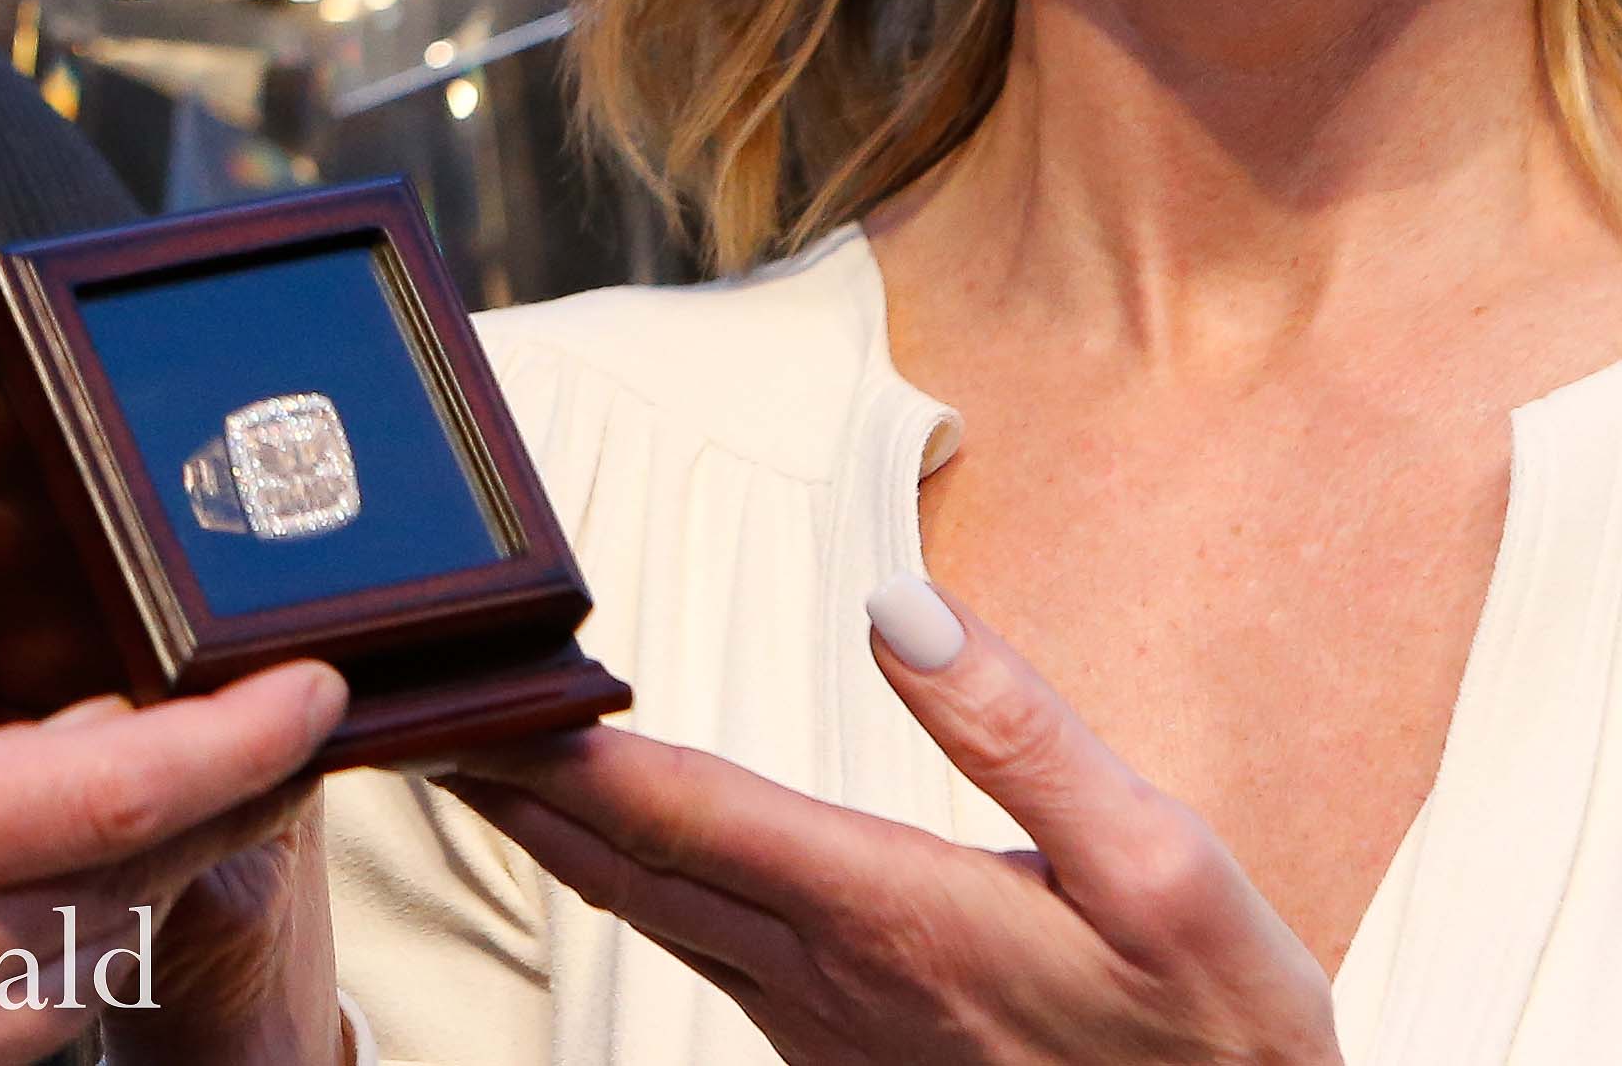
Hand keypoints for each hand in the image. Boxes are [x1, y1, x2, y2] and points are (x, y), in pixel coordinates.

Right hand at [0, 283, 349, 1065]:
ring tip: (144, 785)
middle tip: (268, 719)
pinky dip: (70, 942)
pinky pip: (44, 1014)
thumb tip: (38, 736)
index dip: (244, 736)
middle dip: (222, 790)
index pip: (124, 787)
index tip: (315, 685)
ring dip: (144, 865)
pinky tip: (37, 892)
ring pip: (110, 942)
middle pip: (147, 869)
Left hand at [445, 579, 1339, 1065]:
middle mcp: (827, 977)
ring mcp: (826, 1027)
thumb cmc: (1218, 1042)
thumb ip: (1023, 730)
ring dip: (549, 829)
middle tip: (402, 702)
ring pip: (646, 910)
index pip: (679, 811)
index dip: (554, 750)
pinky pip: (697, 949)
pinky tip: (605, 845)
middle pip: (627, 860)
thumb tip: (895, 600)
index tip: (458, 689)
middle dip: (508, 778)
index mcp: (890, 915)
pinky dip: (627, 876)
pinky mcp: (843, 1053)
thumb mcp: (1167, 872)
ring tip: (468, 749)